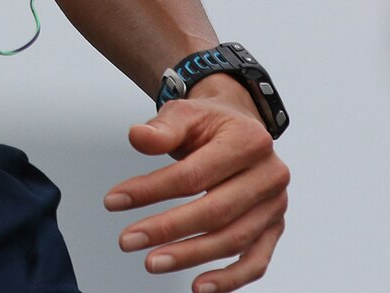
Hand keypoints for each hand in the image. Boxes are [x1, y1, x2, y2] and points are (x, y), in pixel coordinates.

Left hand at [104, 79, 288, 290]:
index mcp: (250, 141)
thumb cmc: (211, 124)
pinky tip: (199, 287)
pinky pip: (256, 261)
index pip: (194, 174)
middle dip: (167, 229)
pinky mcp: (274, 228)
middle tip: (128, 240)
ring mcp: (275, 205)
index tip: (114, 201)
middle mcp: (270, 174)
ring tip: (151, 262)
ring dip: (190, 256)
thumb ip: (162, 128)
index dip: (151, 190)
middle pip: (215, 211)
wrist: (240, 128)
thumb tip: (137, 137)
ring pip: (233, 240)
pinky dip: (230, 279)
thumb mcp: (185, 114)